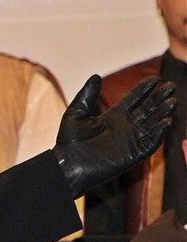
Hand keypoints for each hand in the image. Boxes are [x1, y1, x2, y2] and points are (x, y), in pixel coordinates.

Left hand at [52, 74, 175, 196]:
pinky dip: (159, 133)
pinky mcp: (133, 155)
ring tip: (172, 101)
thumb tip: (95, 76)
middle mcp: (124, 128)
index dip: (144, 89)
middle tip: (171, 85)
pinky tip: (166, 122)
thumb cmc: (69, 142)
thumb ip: (87, 95)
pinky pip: (150, 143)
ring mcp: (130, 141)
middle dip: (159, 98)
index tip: (155, 78)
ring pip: (152, 125)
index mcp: (112, 117)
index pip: (133, 100)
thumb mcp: (76, 114)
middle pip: (147, 110)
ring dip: (163, 113)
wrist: (67, 166)